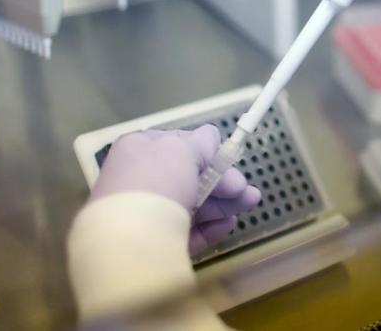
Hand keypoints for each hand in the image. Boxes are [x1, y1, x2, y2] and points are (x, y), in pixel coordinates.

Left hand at [91, 124, 261, 254]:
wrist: (130, 238)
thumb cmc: (156, 181)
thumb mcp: (182, 148)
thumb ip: (202, 141)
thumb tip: (211, 137)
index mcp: (138, 150)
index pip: (175, 144)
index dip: (204, 151)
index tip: (228, 160)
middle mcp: (139, 180)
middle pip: (189, 177)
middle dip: (222, 181)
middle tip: (245, 189)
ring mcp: (145, 214)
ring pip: (191, 204)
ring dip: (223, 203)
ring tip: (250, 203)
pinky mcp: (153, 243)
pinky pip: (185, 231)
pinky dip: (208, 227)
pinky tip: (227, 225)